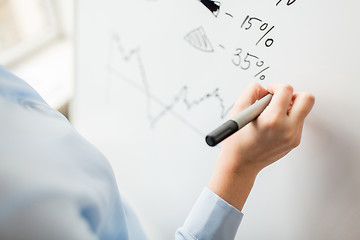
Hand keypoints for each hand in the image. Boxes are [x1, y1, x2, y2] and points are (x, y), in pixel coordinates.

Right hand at [208, 83, 314, 209]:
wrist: (241, 164)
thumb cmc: (237, 140)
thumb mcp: (238, 111)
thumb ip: (251, 92)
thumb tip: (263, 88)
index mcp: (272, 120)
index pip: (287, 90)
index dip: (276, 86)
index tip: (269, 90)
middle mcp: (287, 129)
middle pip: (307, 99)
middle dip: (293, 94)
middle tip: (279, 99)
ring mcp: (293, 137)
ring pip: (303, 110)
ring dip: (289, 107)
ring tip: (272, 114)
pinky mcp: (294, 142)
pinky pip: (298, 122)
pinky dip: (288, 119)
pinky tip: (273, 125)